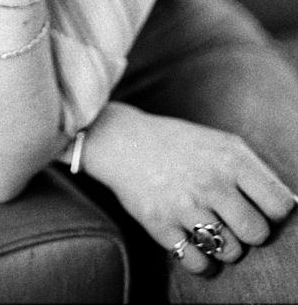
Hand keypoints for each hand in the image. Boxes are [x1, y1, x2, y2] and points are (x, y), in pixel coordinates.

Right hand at [83, 103, 296, 274]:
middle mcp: (210, 181)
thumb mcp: (222, 143)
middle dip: (250, 233)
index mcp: (231, 158)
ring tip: (210, 226)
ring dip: (225, 246)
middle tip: (234, 220)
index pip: (280, 205)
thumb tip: (290, 206)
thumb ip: (256, 173)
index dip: (276, 215)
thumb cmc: (180, 144)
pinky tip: (194, 240)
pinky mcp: (161, 225)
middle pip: (257, 233)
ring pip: (230, 252)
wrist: (124, 141)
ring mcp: (184, 205)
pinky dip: (202, 261)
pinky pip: (199, 264)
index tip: (263, 211)